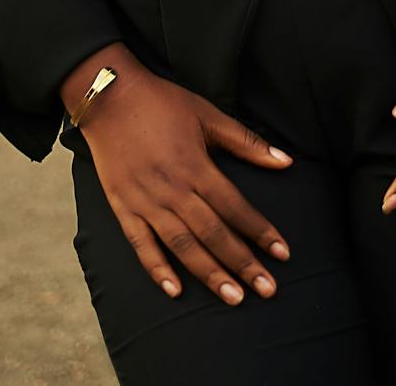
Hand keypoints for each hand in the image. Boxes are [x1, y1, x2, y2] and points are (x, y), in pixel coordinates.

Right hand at [72, 51, 294, 306]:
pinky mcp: (123, 207)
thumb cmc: (162, 103)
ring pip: (182, 245)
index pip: (235, 206)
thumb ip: (246, 142)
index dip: (260, 231)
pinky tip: (175, 291)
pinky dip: (156, 268)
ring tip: (233, 298)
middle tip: (267, 290)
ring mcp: (146, 201)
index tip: (282, 254)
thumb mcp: (208, 114)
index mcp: (196, 165)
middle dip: (242, 263)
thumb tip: (286, 160)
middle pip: (213, 232)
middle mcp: (173, 189)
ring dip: (209, 273)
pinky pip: (140, 245)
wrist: (109, 96)